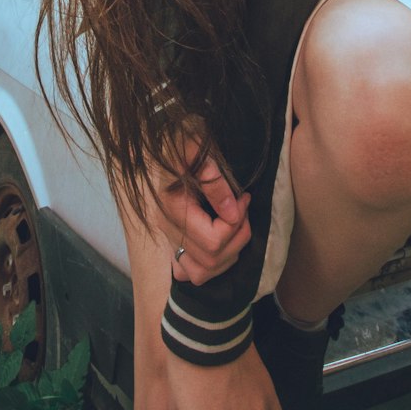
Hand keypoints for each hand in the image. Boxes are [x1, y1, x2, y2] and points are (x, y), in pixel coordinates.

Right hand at [154, 138, 251, 285]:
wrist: (167, 137)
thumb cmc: (183, 138)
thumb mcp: (198, 149)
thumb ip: (214, 180)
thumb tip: (232, 213)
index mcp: (172, 208)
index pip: (213, 240)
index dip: (237, 223)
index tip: (244, 198)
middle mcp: (168, 229)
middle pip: (211, 259)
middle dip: (237, 236)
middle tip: (242, 208)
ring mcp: (169, 237)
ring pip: (202, 272)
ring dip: (228, 253)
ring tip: (235, 224)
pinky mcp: (174, 241)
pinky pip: (192, 271)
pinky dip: (213, 263)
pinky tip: (222, 239)